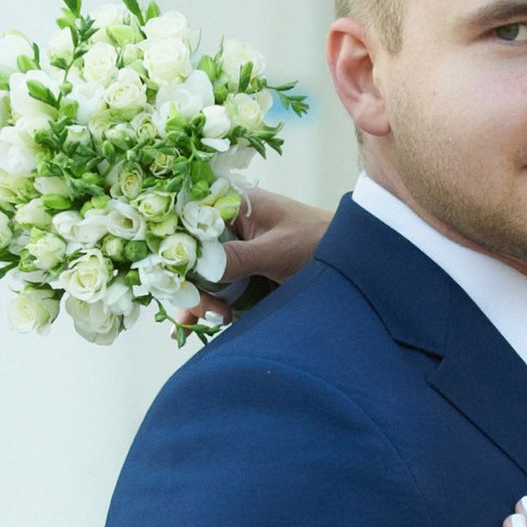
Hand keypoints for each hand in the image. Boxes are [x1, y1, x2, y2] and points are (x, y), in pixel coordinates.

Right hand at [180, 184, 330, 329]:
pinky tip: (200, 323)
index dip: (174, 251)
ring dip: (198, 299)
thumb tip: (197, 269)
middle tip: (201, 313)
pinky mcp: (240, 269)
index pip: (187, 222)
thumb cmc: (320, 241)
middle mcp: (227, 223)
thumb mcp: (277, 250)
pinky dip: (207, 305)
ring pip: (199, 273)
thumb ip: (237, 258)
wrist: (352, 258)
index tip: (174, 282)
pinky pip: (215, 286)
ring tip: (206, 322)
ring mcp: (233, 247)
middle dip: (188, 285)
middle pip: (189, 253)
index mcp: (233, 203)